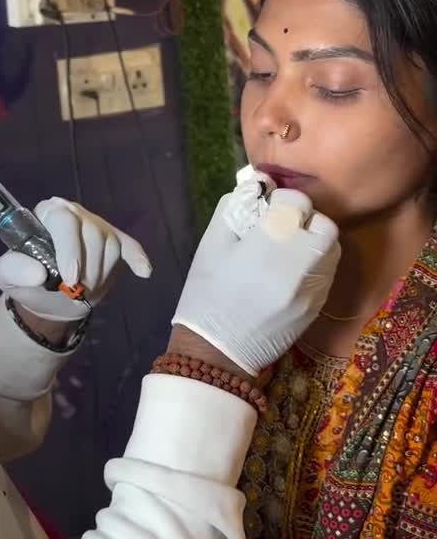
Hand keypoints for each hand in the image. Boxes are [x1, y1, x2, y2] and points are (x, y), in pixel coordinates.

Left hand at [0, 197, 151, 320]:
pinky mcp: (114, 241)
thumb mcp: (6, 275)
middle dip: (87, 267)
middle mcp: (74, 212)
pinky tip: (143, 272)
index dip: (69, 249)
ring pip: (110, 245)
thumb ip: (14, 270)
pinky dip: (136, 258)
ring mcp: (97, 226)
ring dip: (100, 274)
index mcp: (47, 213)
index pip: (63, 220)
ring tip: (85, 291)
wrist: (47, 292)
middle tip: (77, 291)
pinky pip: (129, 246)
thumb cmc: (26, 276)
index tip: (70, 279)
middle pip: (93, 232)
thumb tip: (38, 273)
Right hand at [172, 188, 339, 376]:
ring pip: (332, 247)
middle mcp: (300, 262)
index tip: (267, 210)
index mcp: (270, 242)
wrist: (218, 350)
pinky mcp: (319, 305)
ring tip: (289, 250)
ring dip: (314, 241)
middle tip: (282, 229)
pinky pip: (328, 271)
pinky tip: (291, 272)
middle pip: (324, 223)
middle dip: (305, 220)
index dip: (281, 201)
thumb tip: (255, 188)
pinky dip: (315, 264)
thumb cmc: (207, 294)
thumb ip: (233, 209)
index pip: (296, 201)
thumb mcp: (210, 245)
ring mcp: (314, 286)